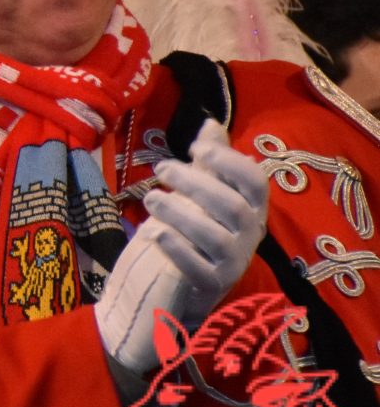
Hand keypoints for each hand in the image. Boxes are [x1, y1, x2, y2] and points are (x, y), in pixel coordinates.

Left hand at [148, 119, 268, 318]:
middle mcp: (250, 234)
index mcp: (252, 207)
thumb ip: (211, 161)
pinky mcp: (213, 284)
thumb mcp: (207, 191)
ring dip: (180, 214)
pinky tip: (152, 232)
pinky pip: (198, 268)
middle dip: (196, 184)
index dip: (229, 163)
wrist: (192, 282)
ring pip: (214, 237)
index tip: (195, 149)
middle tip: (161, 168)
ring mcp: (234, 261)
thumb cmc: (202, 226)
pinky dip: (176, 249)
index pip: (255, 182)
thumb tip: (210, 122)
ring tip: (150, 197)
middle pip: (232, 206)